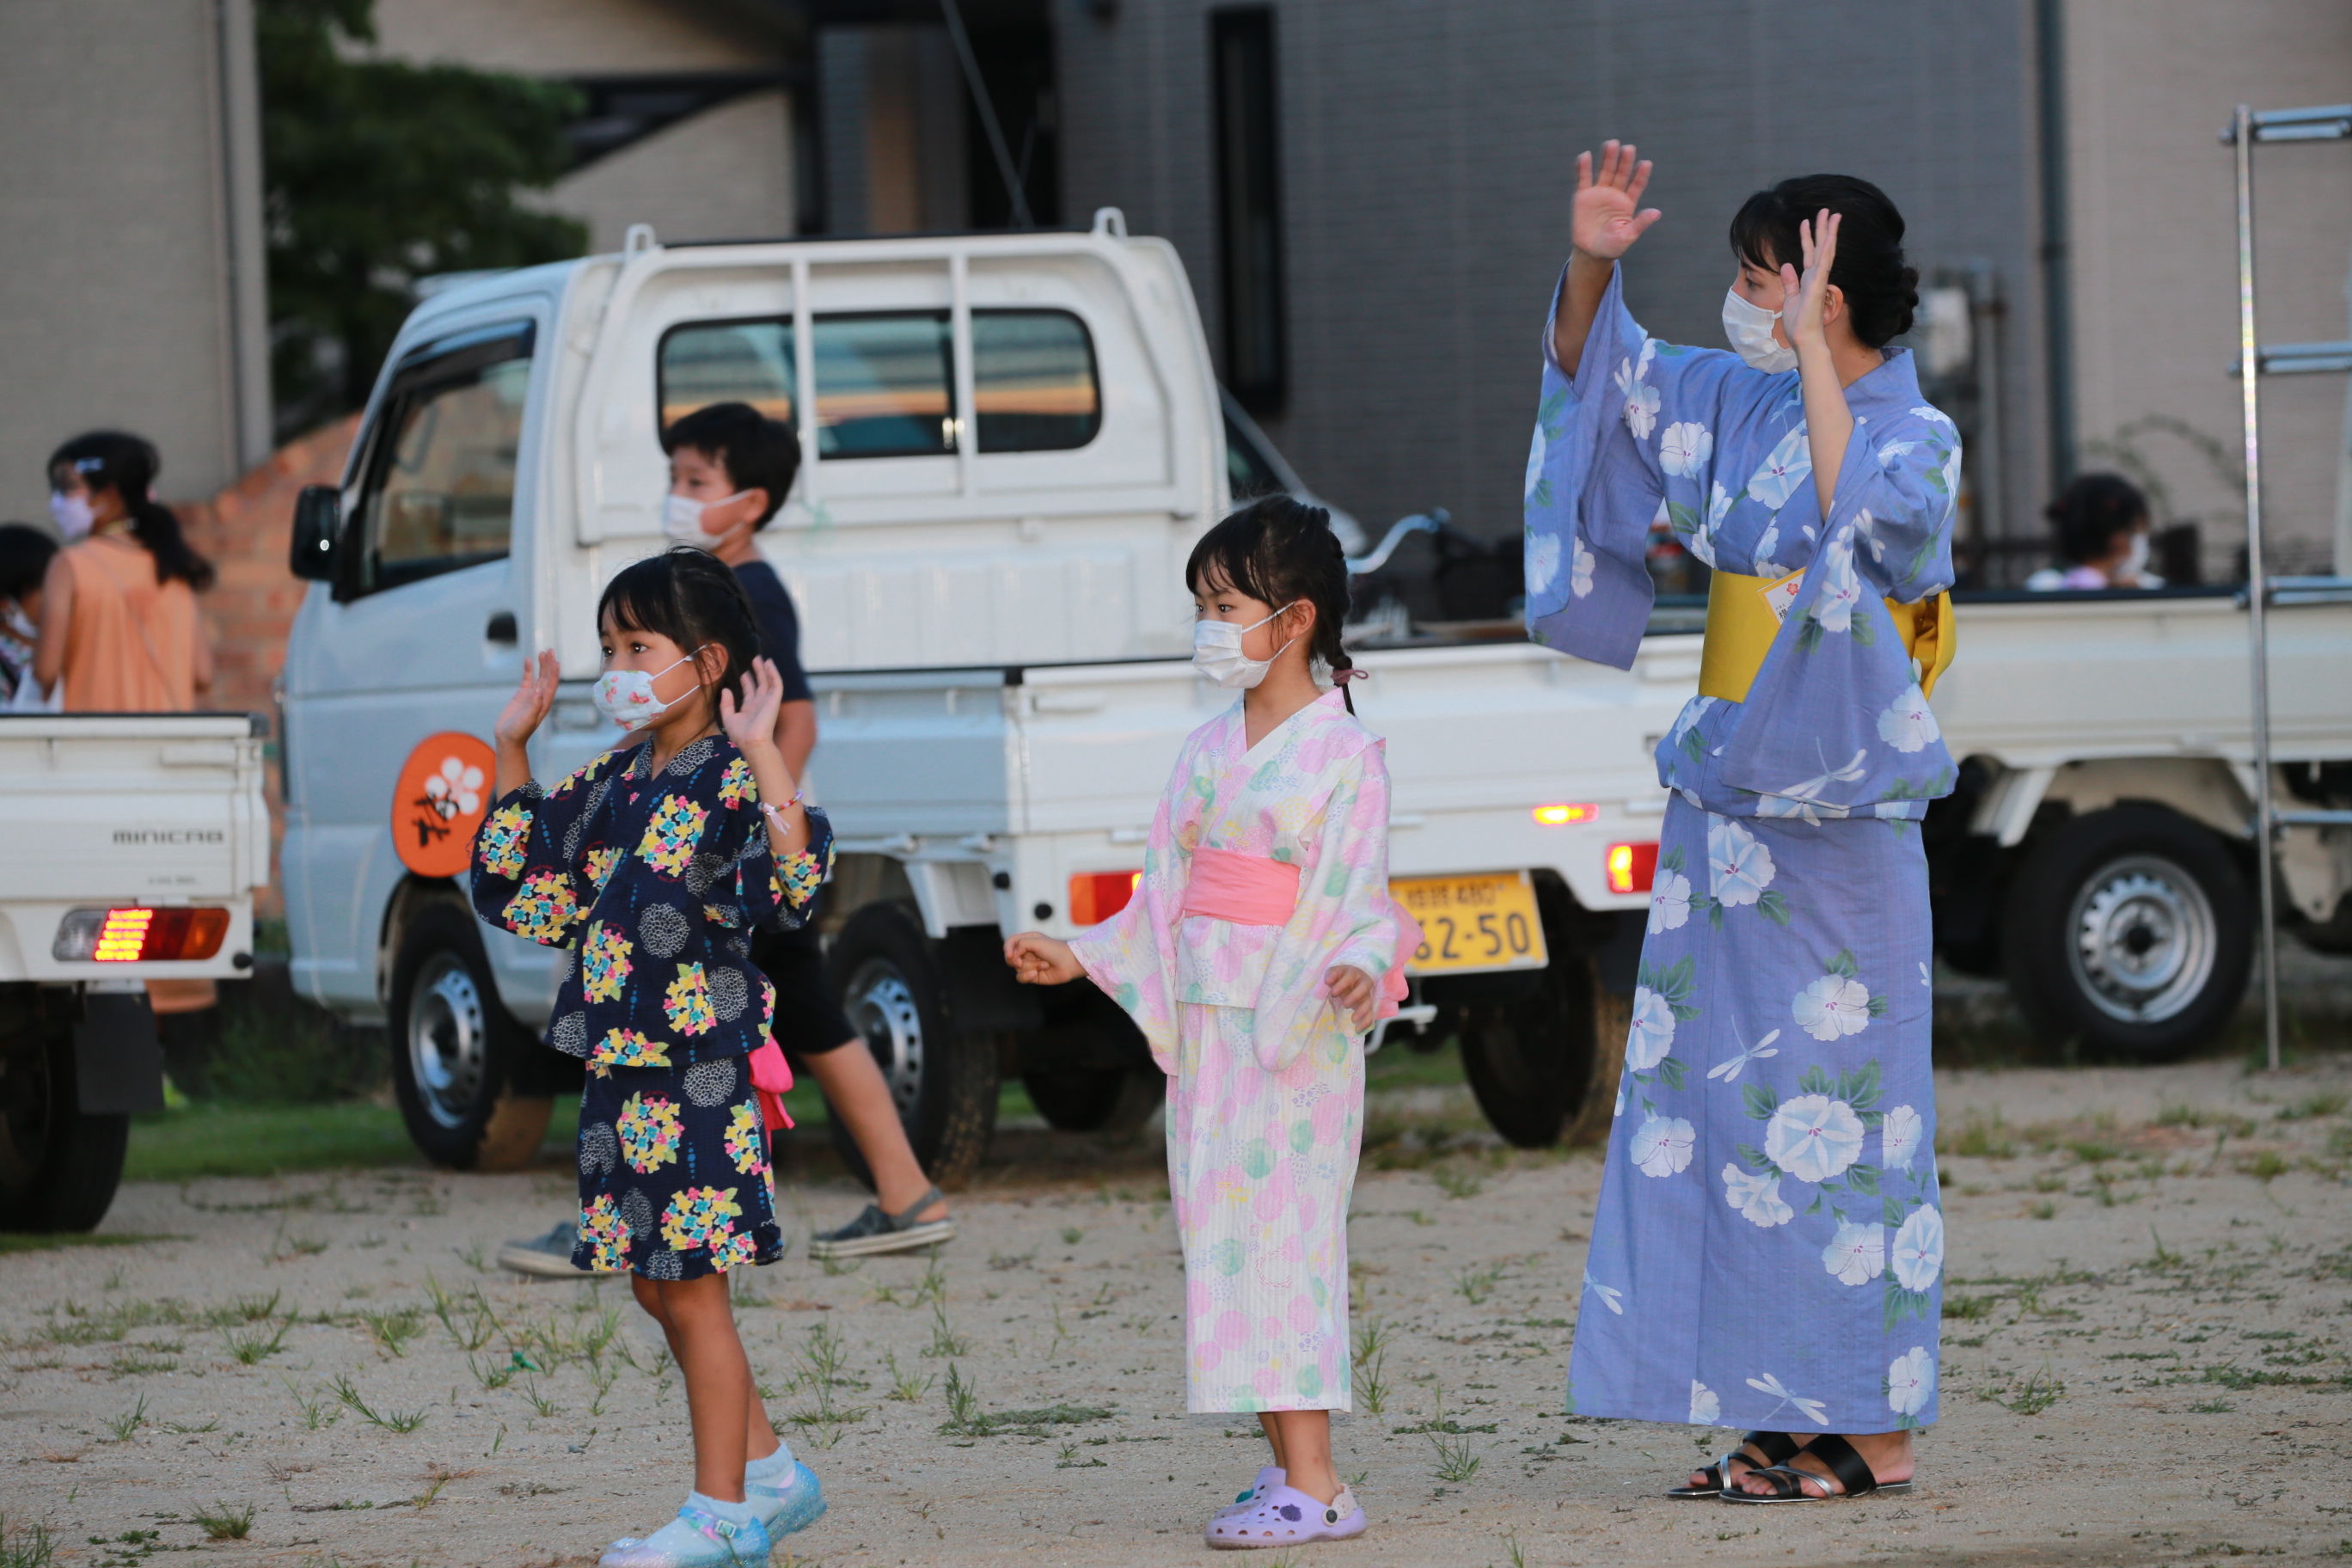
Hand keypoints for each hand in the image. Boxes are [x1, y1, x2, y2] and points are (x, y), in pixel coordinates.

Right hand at [493, 650, 559, 750]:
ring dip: (542, 665)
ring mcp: (531, 695)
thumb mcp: (528, 719)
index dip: (555, 673)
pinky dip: (528, 670)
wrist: (507, 738)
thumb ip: (534, 705)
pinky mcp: (522, 695)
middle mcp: (540, 697)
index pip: (552, 685)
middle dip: (549, 664)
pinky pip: (527, 679)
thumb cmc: (519, 732)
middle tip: (550, 650)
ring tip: (543, 652)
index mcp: (544, 703)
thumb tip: (539, 690)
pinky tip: (528, 660)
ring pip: (539, 677)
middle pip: (547, 677)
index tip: (556, 661)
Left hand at [719, 656, 785, 756]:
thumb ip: (726, 703)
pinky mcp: (774, 700)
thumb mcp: (728, 717)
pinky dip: (774, 673)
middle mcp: (760, 703)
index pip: (749, 691)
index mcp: (749, 708)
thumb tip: (726, 689)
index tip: (744, 673)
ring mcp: (768, 701)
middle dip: (757, 672)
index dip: (747, 681)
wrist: (752, 741)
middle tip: (755, 660)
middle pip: (760, 684)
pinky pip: (776, 684)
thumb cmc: (740, 734)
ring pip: (768, 682)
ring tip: (763, 659)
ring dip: (766, 670)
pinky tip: (769, 664)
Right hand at [1004, 933, 1082, 985]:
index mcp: (1027, 940)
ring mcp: (1029, 964)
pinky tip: (1036, 974)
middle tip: (1021, 962)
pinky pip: (1021, 978)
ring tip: (1043, 965)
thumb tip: (1012, 956)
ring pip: (1017, 968)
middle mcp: (1026, 952)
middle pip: (1010, 958)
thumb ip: (1021, 944)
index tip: (1011, 955)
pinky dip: (1027, 976)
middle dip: (1017, 960)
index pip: (1010, 942)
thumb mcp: (1037, 942)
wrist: (1069, 963)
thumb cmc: (1055, 949)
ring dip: (1030, 967)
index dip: (1007, 949)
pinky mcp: (1032, 975)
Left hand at [1324, 964, 1377, 1032]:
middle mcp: (1363, 983)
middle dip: (1355, 997)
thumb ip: (1331, 975)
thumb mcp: (1335, 973)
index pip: (1350, 977)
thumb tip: (1328, 980)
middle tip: (1345, 1004)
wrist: (1352, 979)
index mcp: (1353, 973)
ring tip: (1353, 1020)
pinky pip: (1370, 1014)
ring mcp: (1366, 995)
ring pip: (1368, 1002)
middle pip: (1364, 988)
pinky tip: (1358, 1030)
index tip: (1333, 993)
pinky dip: (1365, 1022)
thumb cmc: (1341, 977)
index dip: (1342, 984)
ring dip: (1362, 1011)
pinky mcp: (1367, 1006)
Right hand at [1570, 140, 1660, 263]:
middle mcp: (1615, 194)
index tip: (1646, 164)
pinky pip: (1583, 179)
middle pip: (1621, 174)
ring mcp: (1599, 193)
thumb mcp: (1627, 237)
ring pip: (1604, 172)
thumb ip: (1640, 224)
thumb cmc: (1612, 246)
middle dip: (1625, 161)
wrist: (1591, 252)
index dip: (1641, 175)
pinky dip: (1583, 168)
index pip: (1636, 185)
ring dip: (1608, 158)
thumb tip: (1656, 213)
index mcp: (1628, 203)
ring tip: (1611, 144)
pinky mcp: (1583, 196)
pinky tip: (1585, 155)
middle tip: (1629, 148)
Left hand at [1777, 208, 1840, 349]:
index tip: (1806, 221)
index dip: (1808, 237)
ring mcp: (1819, 281)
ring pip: (1826, 251)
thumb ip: (1790, 282)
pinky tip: (1829, 237)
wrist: (1804, 339)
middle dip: (1823, 228)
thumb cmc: (1799, 323)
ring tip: (1833, 215)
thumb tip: (1787, 265)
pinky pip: (1823, 265)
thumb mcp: (1790, 298)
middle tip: (1827, 210)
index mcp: (1809, 279)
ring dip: (1829, 233)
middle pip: (1821, 247)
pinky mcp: (1818, 287)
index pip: (1810, 253)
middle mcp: (1816, 277)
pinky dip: (1827, 251)